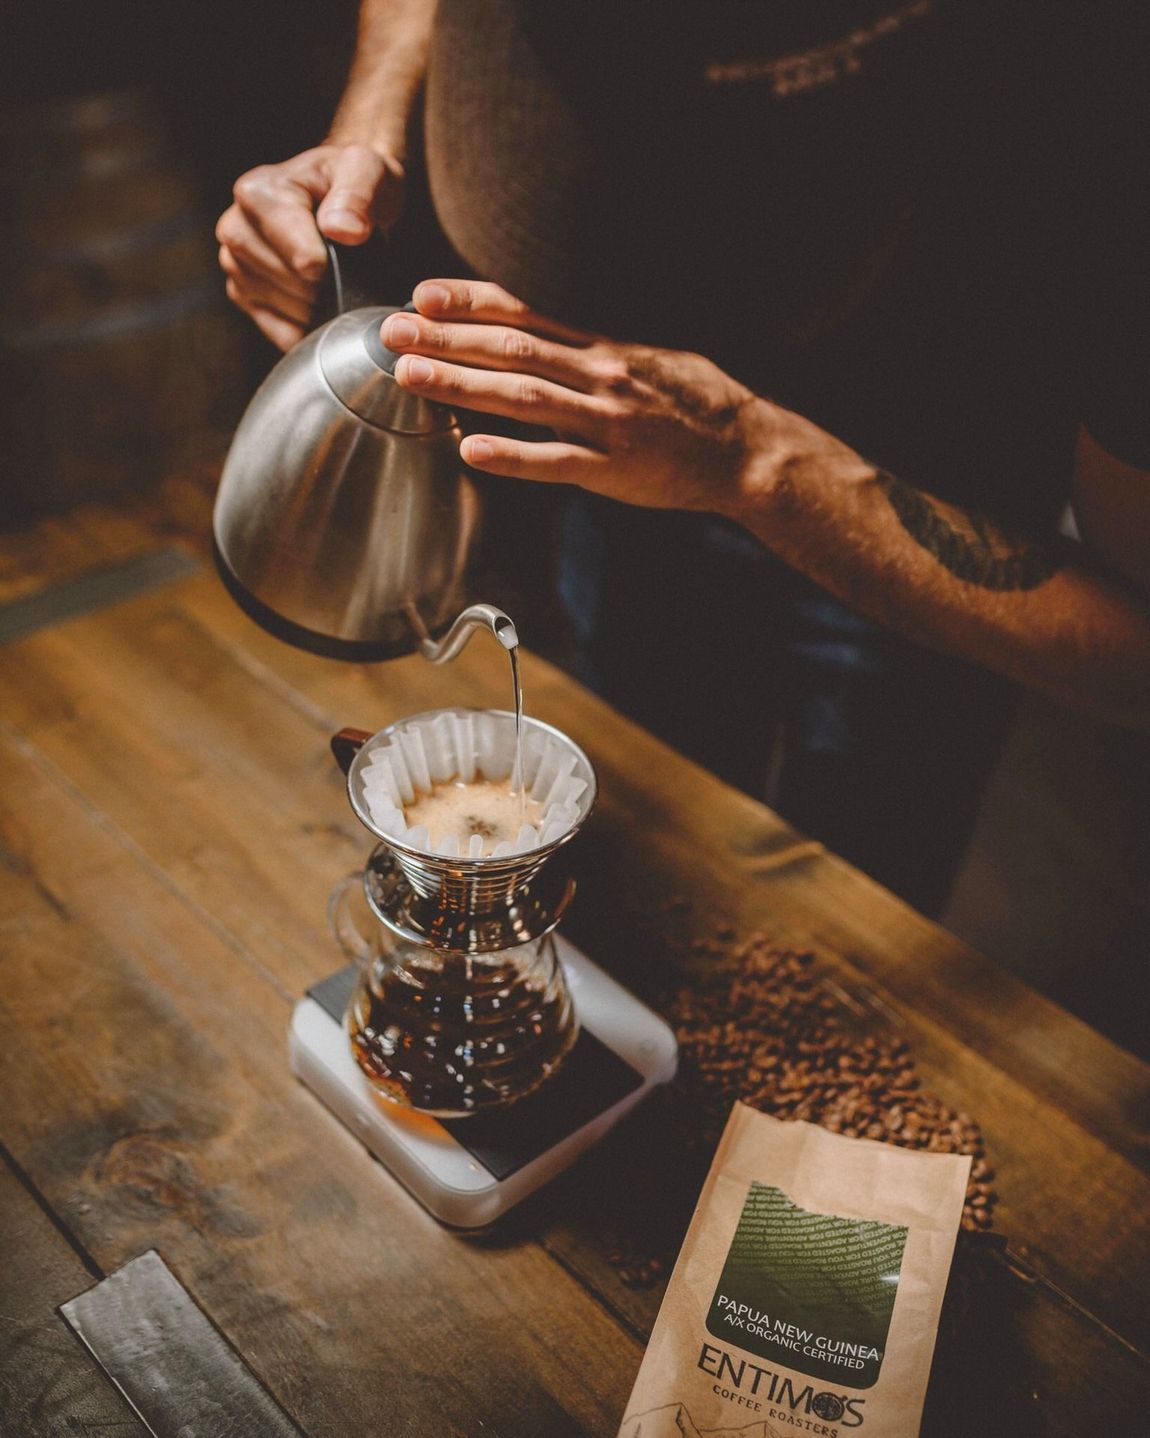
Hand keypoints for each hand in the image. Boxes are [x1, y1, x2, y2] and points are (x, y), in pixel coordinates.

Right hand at [217, 144, 403, 349]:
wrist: (342, 198)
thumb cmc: (350, 182)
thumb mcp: (365, 170)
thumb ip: (358, 193)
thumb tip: (345, 230)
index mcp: (257, 193)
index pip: (300, 256)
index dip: (333, 266)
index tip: (350, 255)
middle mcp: (235, 228)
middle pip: (291, 285)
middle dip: (326, 285)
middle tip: (346, 267)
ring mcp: (234, 264)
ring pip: (283, 309)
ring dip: (317, 306)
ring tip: (333, 278)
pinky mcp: (243, 294)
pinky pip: (278, 329)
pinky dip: (306, 326)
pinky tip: (320, 304)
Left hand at [382, 279, 773, 513]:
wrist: (746, 449)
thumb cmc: (695, 405)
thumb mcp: (646, 358)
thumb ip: (592, 350)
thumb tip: (540, 337)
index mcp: (603, 346)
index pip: (525, 313)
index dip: (470, 301)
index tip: (423, 294)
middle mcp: (599, 374)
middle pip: (511, 348)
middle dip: (447, 338)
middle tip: (393, 331)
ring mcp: (605, 421)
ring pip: (523, 396)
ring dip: (462, 384)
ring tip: (411, 375)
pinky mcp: (613, 469)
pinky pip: (555, 462)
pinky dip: (512, 455)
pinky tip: (470, 449)